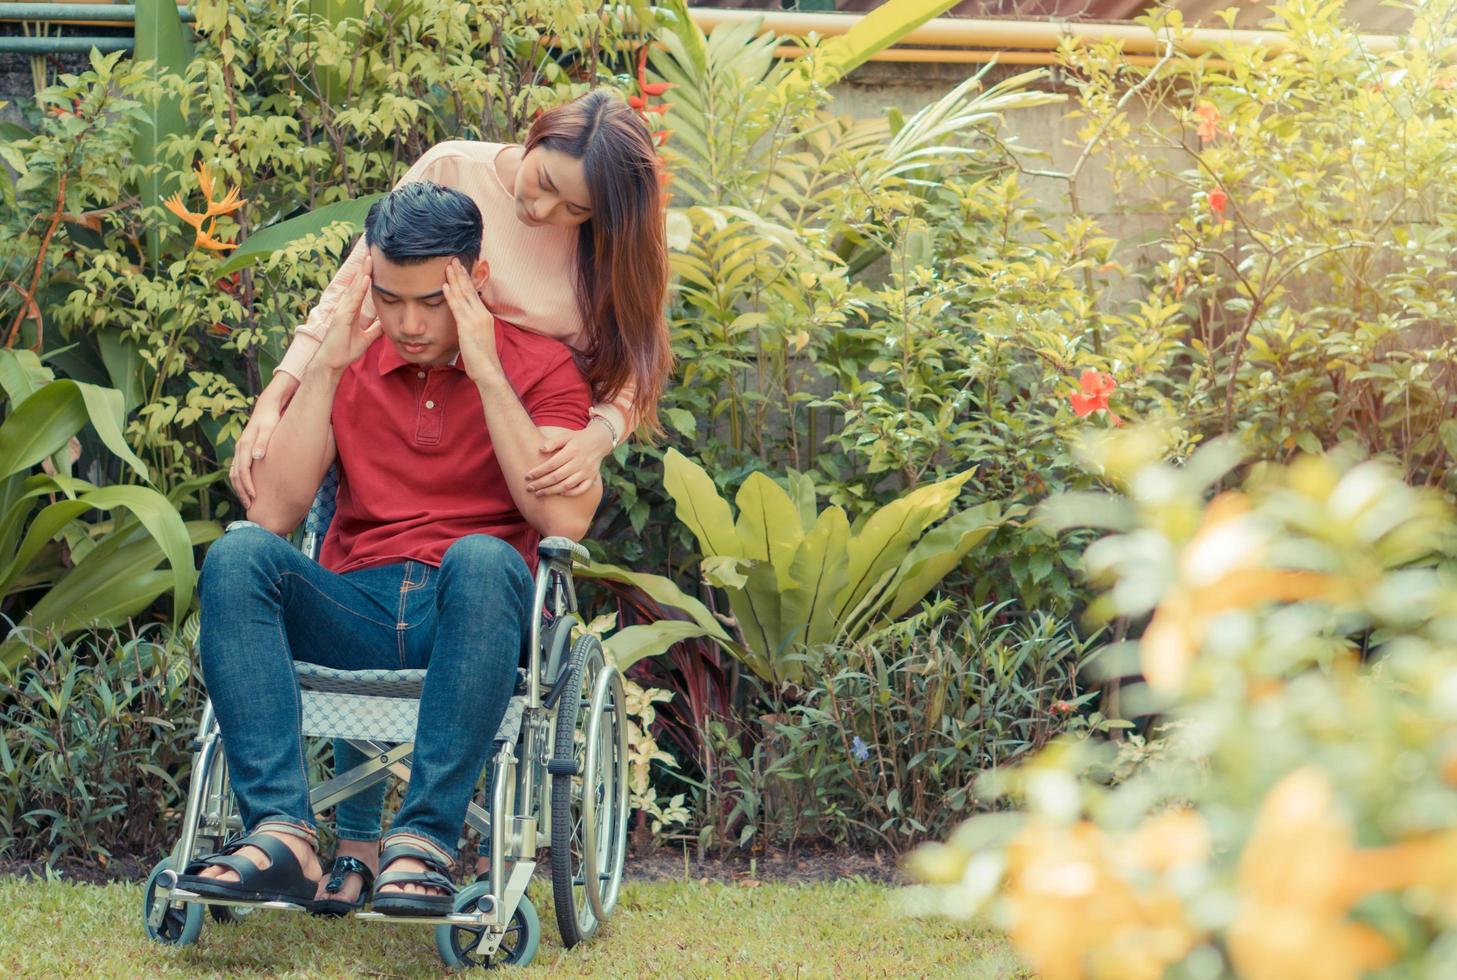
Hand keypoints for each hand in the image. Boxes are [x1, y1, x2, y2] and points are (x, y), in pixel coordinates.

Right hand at [229, 375, 297, 507]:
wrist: (267, 407)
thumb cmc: (271, 418)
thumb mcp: (269, 429)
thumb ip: (263, 442)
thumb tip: (257, 457)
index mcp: (245, 445)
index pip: (242, 470)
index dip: (247, 486)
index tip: (254, 498)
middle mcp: (239, 449)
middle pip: (235, 475)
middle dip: (242, 492)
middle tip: (250, 507)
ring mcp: (240, 450)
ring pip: (234, 473)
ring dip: (239, 488)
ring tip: (248, 502)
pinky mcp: (243, 450)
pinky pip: (237, 469)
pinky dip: (240, 481)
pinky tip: (248, 489)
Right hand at [318, 253, 382, 372]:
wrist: (333, 363)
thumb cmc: (345, 350)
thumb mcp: (366, 338)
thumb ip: (374, 329)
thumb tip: (384, 323)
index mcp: (351, 310)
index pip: (360, 289)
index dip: (367, 275)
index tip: (374, 262)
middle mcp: (346, 307)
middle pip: (356, 284)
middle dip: (364, 268)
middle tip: (371, 252)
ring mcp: (342, 311)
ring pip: (354, 288)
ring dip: (362, 273)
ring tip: (369, 259)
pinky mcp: (341, 317)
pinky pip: (352, 300)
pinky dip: (359, 289)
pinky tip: (365, 278)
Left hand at [443, 258, 499, 381]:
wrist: (488, 369)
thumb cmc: (482, 358)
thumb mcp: (479, 337)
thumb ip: (473, 326)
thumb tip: (465, 322)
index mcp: (485, 316)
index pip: (474, 293)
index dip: (467, 279)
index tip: (460, 268)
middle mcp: (482, 314)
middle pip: (469, 290)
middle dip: (460, 274)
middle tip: (453, 260)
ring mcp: (475, 319)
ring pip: (463, 295)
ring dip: (454, 280)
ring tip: (448, 267)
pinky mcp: (467, 326)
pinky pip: (457, 308)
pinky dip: (450, 295)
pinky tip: (445, 286)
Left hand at [526, 422, 612, 496]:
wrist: (600, 441)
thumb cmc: (578, 438)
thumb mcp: (566, 436)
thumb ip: (553, 442)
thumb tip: (540, 449)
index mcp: (572, 450)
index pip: (551, 464)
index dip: (538, 471)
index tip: (527, 476)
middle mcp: (580, 462)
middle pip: (557, 477)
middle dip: (541, 483)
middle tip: (529, 488)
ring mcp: (587, 471)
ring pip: (567, 485)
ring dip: (551, 491)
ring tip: (539, 494)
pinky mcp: (592, 478)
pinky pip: (581, 489)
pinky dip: (570, 493)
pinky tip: (559, 494)